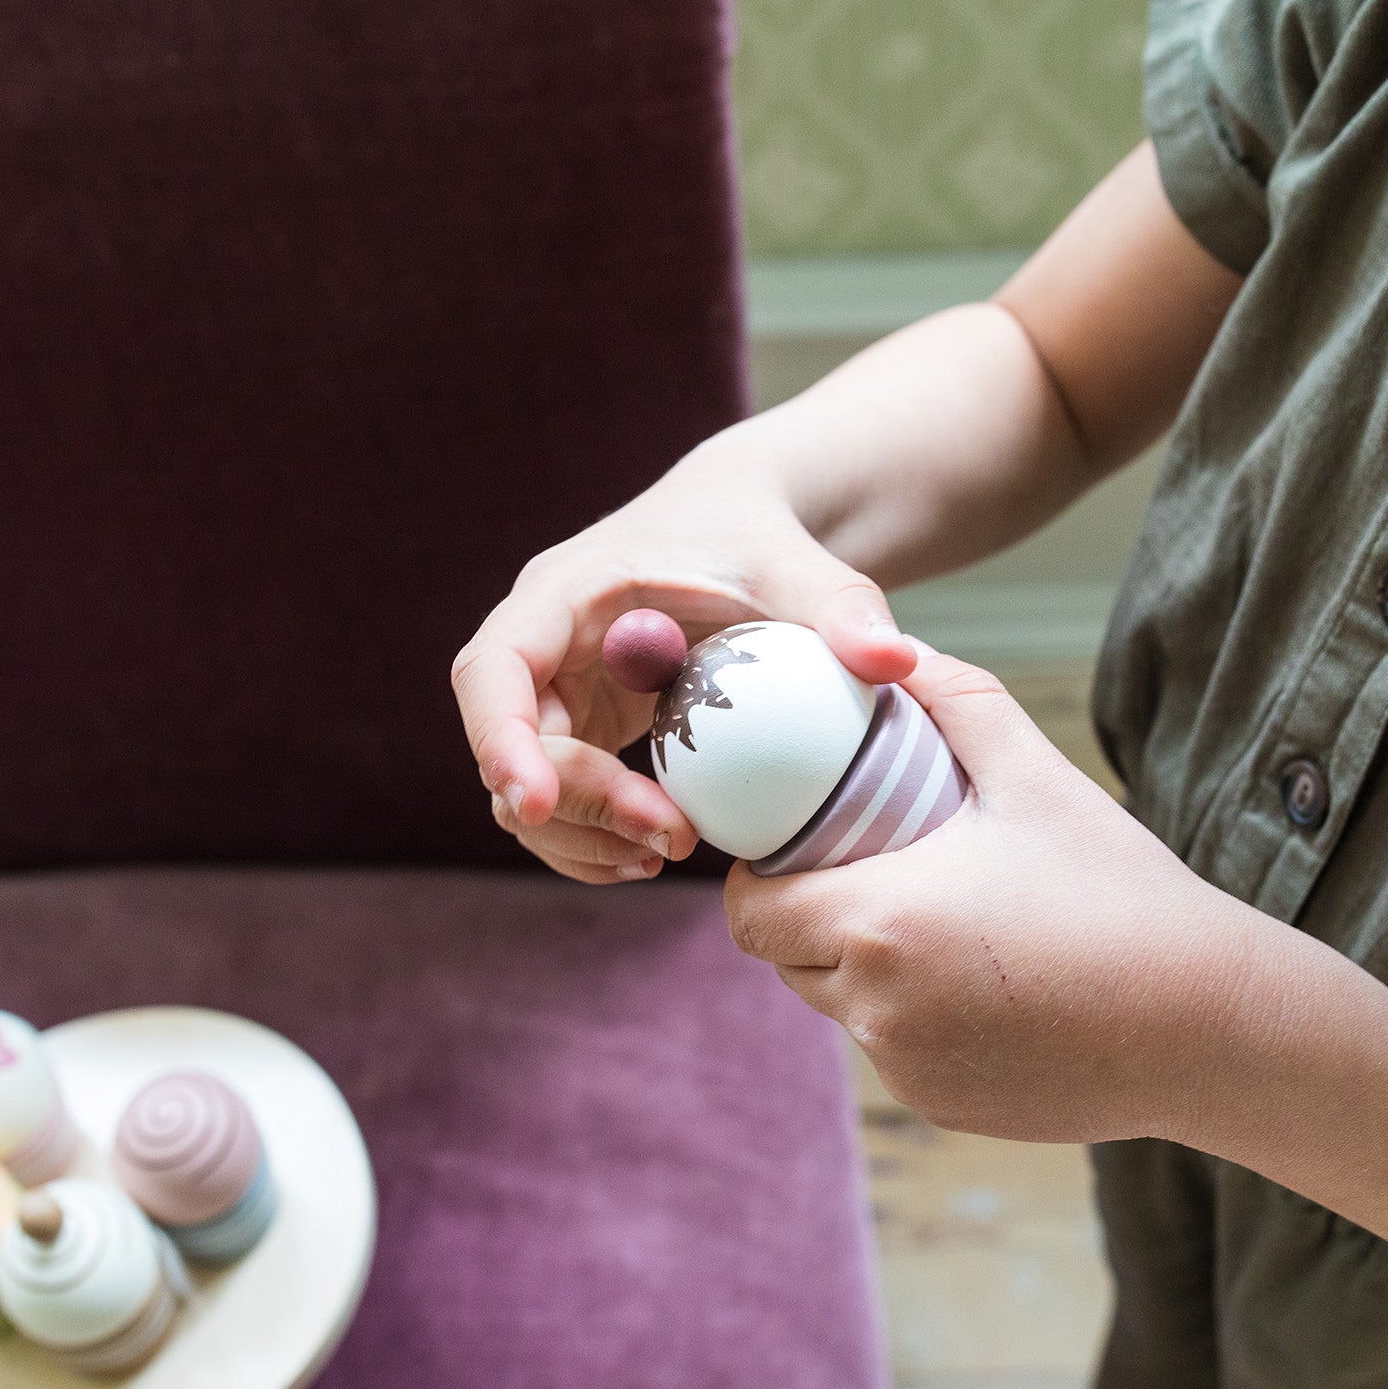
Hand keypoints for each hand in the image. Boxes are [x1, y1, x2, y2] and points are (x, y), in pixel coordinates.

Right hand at [451, 436, 916, 883]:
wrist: (746, 534)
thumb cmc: (761, 537)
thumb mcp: (800, 564)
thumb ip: (843, 606)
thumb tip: (895, 662)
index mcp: (564, 592)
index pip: (492, 670)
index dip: (500, 739)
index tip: (537, 801)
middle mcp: (541, 646)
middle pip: (509, 745)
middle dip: (573, 806)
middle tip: (667, 841)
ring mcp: (556, 693)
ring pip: (526, 790)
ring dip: (582, 838)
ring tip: (667, 854)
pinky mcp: (583, 730)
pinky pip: (564, 802)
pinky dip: (597, 839)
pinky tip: (658, 852)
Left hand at [722, 648, 1262, 1144]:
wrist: (1213, 1027)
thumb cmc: (1122, 895)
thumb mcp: (1036, 776)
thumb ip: (957, 701)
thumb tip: (897, 650)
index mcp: (878, 924)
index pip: (749, 913)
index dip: (757, 879)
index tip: (793, 847)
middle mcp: (875, 1008)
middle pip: (784, 959)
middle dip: (803, 916)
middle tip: (861, 872)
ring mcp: (906, 1068)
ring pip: (836, 1007)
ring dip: (854, 967)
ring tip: (925, 922)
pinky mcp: (940, 1105)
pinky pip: (891, 1050)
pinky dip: (907, 1017)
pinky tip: (975, 984)